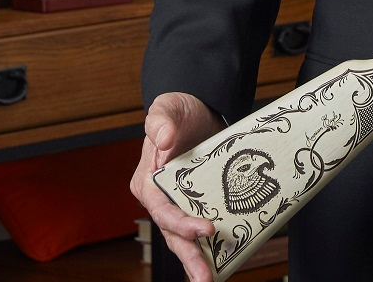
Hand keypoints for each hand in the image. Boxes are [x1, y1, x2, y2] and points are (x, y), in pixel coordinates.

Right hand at [131, 92, 225, 281]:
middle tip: (204, 277)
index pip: (162, 210)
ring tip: (210, 280)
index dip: (181, 223)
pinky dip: (210, 247)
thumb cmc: (178, 111)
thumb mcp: (168, 108)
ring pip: (184, 238)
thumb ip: (161, 121)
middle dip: (188, 256)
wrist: (199, 110)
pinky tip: (224, 261)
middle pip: (172, 233)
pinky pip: (199, 230)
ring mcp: (178, 204)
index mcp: (147, 182)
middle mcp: (160, 199)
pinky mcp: (195, 205)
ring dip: (196, 260)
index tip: (206, 228)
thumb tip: (162, 140)